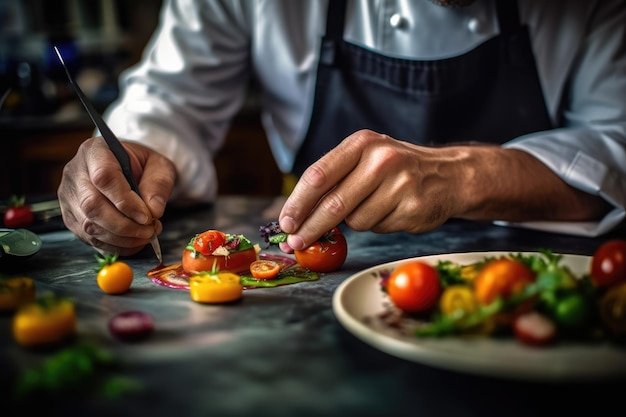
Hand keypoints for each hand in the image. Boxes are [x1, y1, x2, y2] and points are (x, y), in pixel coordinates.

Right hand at [58, 137, 175, 255]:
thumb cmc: (143, 165)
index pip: (104, 177)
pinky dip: (115, 246)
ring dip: (121, 238)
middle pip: (92, 205)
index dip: (125, 201)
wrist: (129, 170)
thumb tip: (154, 211)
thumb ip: (158, 184)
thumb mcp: (159, 166)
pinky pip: (90, 239)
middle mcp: (75, 173)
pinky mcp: (71, 218)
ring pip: (89, 226)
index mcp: (95, 152)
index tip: (147, 216)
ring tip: (145, 235)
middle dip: (124, 225)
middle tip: (149, 231)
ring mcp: (69, 197)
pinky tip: (133, 241)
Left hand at [278, 130, 467, 249]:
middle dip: (310, 227)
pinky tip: (393, 211)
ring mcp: (400, 183)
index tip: (285, 223)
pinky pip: (379, 228)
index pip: (318, 176)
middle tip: (296, 242)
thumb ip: (335, 181)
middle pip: (333, 203)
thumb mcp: (365, 160)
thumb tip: (298, 218)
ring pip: (356, 221)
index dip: (297, 203)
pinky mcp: (413, 207)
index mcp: (361, 144)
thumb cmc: (397, 169)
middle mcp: (381, 159)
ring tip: (375, 206)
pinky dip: (378, 226)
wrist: (449, 175)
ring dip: (356, 223)